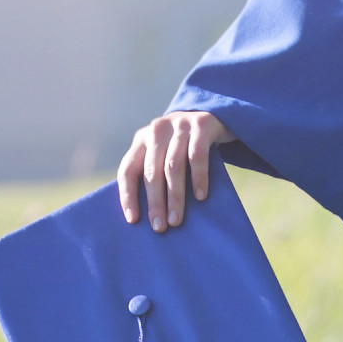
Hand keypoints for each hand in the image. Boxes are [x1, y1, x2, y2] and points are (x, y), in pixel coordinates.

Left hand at [118, 111, 232, 230]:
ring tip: (177, 220)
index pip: (128, 170)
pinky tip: (201, 197)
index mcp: (142, 140)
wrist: (214, 114)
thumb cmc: (185, 145)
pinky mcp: (202, 125)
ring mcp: (179, 125)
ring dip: (175, 196)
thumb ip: (155, 171)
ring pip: (173, 166)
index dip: (128, 196)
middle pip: (151, 171)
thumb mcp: (165, 153)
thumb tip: (149, 215)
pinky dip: (198, 178)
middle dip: (155, 202)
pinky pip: (197, 156)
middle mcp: (157, 130)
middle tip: (159, 227)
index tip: (133, 220)